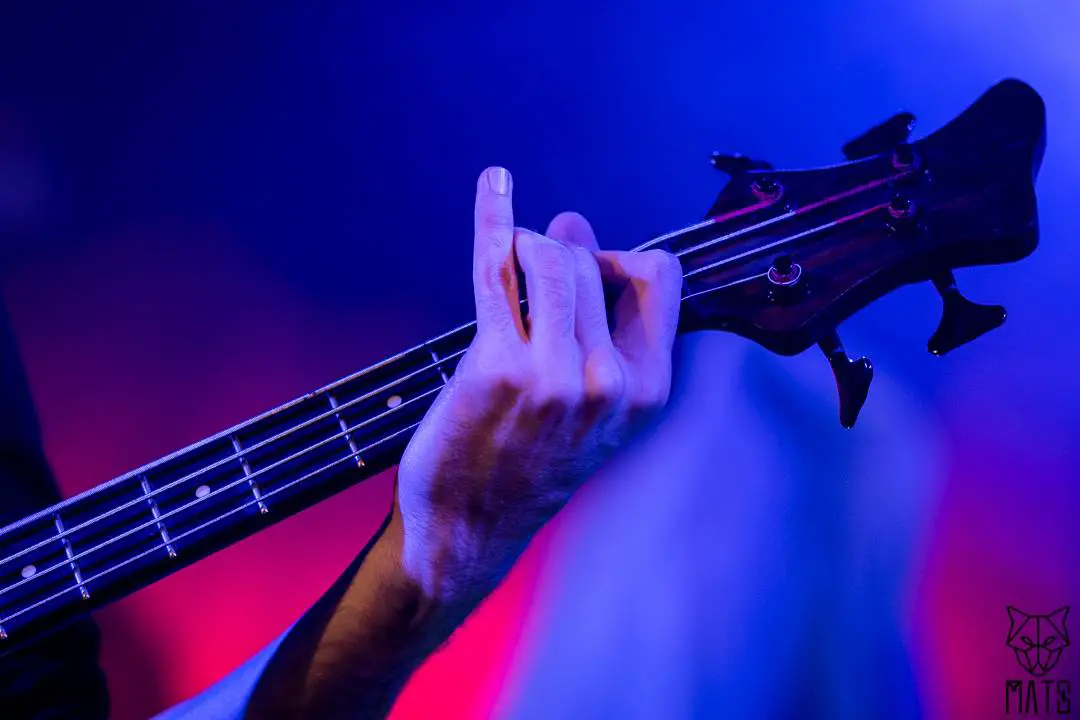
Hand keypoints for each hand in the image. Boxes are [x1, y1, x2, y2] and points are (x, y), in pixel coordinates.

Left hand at [396, 166, 681, 606]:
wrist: (472, 528)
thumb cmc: (527, 460)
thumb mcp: (587, 404)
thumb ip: (591, 317)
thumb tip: (574, 222)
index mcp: (646, 388)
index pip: (660, 275)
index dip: (619, 260)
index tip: (583, 273)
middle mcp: (610, 380)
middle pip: (590, 262)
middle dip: (553, 256)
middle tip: (523, 281)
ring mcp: (556, 373)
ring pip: (548, 256)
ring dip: (521, 247)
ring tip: (503, 267)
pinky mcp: (498, 364)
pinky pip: (497, 267)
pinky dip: (492, 218)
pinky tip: (492, 184)